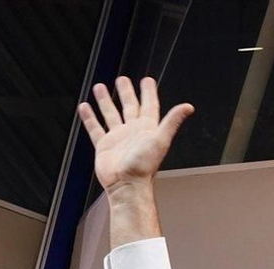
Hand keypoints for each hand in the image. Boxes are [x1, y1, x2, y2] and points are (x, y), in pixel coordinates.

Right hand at [78, 77, 193, 194]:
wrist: (127, 184)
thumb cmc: (145, 166)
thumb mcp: (161, 139)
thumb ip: (172, 121)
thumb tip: (188, 107)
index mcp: (147, 129)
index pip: (149, 106)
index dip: (148, 92)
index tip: (147, 80)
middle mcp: (133, 132)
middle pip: (129, 107)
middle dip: (126, 92)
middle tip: (122, 79)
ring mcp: (118, 138)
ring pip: (111, 114)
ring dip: (105, 101)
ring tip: (99, 87)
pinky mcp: (104, 146)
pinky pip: (95, 128)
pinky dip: (90, 118)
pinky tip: (85, 108)